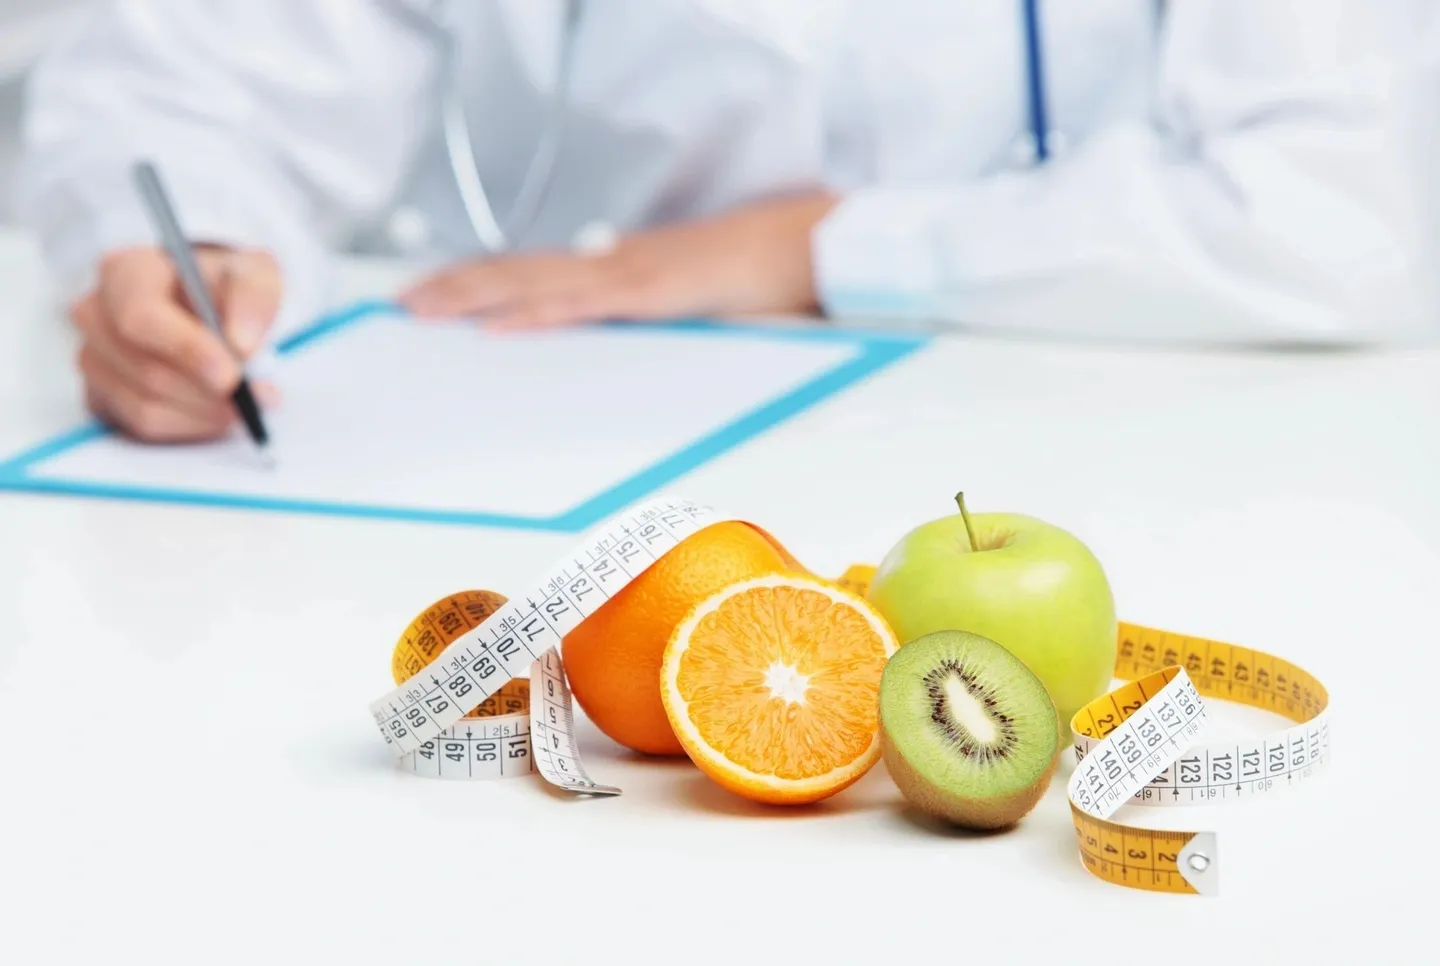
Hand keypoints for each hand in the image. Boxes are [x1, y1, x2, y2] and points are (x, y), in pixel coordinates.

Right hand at [71, 246, 281, 441]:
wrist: (215, 304)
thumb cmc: (227, 287)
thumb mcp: (254, 275)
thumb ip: (253, 299)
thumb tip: (241, 344)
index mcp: (127, 272)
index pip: (141, 316)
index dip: (186, 350)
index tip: (230, 374)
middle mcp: (97, 314)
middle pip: (146, 369)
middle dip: (207, 391)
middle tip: (256, 396)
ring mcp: (94, 358)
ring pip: (145, 405)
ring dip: (204, 412)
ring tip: (242, 402)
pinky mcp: (101, 396)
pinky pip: (143, 425)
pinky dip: (190, 425)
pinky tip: (216, 410)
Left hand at [398, 191, 838, 327]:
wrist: (799, 246)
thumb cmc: (750, 276)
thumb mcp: (685, 300)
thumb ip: (644, 316)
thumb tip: (613, 340)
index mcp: (616, 269)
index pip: (533, 274)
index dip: (479, 282)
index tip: (434, 295)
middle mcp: (610, 265)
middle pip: (518, 273)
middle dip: (457, 289)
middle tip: (403, 305)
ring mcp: (627, 276)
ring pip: (536, 285)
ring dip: (476, 297)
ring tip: (426, 311)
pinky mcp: (650, 294)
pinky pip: (583, 307)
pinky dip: (537, 314)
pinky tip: (497, 326)